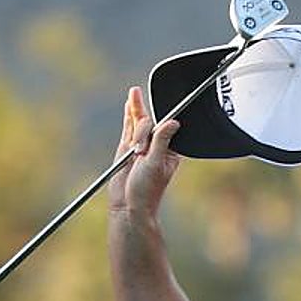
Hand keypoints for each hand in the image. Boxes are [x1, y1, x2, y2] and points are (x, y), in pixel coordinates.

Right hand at [108, 86, 181, 218]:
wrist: (128, 205)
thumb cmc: (146, 190)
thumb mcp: (155, 164)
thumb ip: (161, 142)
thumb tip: (173, 122)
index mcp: (170, 150)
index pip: (168, 126)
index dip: (164, 116)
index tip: (165, 106)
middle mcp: (157, 145)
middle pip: (152, 121)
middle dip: (143, 129)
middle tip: (138, 152)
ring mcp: (142, 145)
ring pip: (140, 121)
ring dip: (136, 111)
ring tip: (134, 95)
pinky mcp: (127, 147)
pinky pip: (129, 126)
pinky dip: (129, 114)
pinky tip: (131, 101)